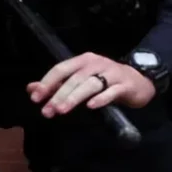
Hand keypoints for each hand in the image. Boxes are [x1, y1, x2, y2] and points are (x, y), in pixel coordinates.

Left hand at [27, 53, 155, 117]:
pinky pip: (112, 91)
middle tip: (48, 111)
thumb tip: (31, 89)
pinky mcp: (125, 85)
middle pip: (75, 78)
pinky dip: (101, 98)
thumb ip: (57, 84)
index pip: (61, 69)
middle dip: (59, 94)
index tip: (36, 98)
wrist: (139, 81)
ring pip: (91, 84)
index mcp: (84, 60)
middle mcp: (97, 64)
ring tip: (62, 110)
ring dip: (74, 97)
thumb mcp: (81, 79)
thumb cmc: (107, 81)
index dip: (47, 83)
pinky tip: (91, 106)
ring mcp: (113, 73)